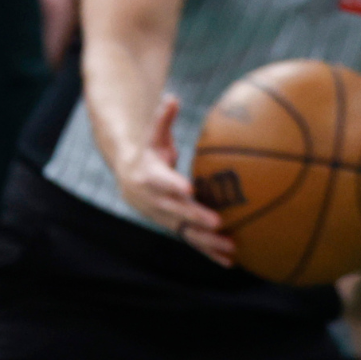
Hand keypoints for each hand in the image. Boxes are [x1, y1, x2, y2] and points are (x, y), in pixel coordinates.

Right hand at [115, 95, 233, 264]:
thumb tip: (171, 97)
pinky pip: (192, 241)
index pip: (160, 182)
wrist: (129, 177)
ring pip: (184, 232)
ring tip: (231, 247)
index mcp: (148, 177)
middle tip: (218, 222)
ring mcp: (163, 217)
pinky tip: (230, 262)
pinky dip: (209, 252)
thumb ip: (162, 119)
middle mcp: (153, 202)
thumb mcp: (152, 134)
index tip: (189, 189)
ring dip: (207, 242)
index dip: (173, 186)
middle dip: (195, 218)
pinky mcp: (173, 226)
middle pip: (174, 212)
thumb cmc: (148, 151)